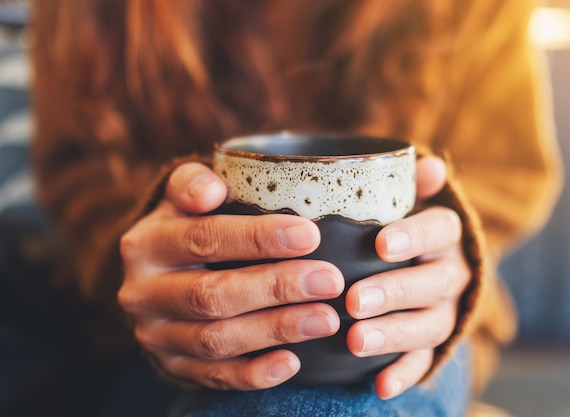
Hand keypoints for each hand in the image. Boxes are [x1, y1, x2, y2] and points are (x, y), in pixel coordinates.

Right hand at [118, 162, 344, 389]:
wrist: (155, 272)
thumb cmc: (187, 224)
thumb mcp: (181, 194)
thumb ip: (194, 183)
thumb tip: (212, 192)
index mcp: (147, 243)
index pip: (204, 239)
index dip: (257, 238)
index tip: (309, 235)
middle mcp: (143, 293)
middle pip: (212, 295)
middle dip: (276, 287)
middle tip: (329, 281)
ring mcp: (156, 335)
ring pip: (216, 340)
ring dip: (276, 330)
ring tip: (326, 319)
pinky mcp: (173, 366)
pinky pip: (214, 377)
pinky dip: (254, 374)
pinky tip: (293, 362)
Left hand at [344, 156, 470, 398]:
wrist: (428, 264)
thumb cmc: (400, 228)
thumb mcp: (406, 202)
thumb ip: (410, 186)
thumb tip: (427, 164)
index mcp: (443, 235)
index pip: (439, 230)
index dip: (413, 237)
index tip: (380, 244)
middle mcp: (450, 273)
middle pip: (433, 283)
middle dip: (394, 292)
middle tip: (354, 301)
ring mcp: (445, 311)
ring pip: (429, 325)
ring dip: (394, 334)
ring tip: (356, 342)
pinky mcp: (434, 343)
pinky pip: (425, 360)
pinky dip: (404, 373)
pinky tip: (379, 386)